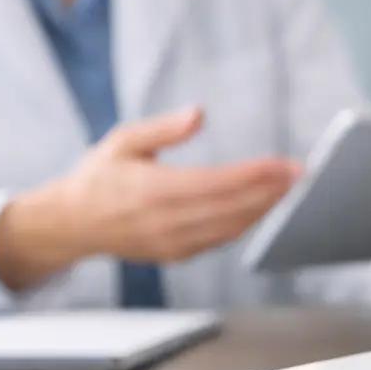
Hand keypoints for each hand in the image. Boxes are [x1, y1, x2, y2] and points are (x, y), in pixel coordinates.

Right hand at [0, 106, 298, 291]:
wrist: (70, 224)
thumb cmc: (99, 177)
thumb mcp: (124, 141)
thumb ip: (163, 129)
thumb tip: (199, 113)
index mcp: (153, 191)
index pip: (218, 184)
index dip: (257, 175)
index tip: (285, 165)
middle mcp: (165, 222)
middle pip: (231, 208)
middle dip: (271, 192)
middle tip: (300, 176)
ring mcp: (170, 243)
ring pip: (229, 229)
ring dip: (263, 210)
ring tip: (289, 191)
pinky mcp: (174, 255)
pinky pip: (217, 241)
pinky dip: (243, 225)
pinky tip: (261, 209)